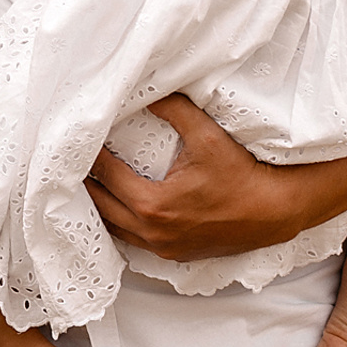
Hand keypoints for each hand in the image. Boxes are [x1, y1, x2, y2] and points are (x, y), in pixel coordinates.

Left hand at [85, 94, 294, 260]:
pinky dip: (120, 223)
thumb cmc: (241, 175)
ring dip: (100, 207)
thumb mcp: (206, 135)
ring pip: (114, 229)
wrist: (273, 211)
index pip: (106, 176)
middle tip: (73, 162)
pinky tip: (118, 208)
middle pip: (100, 207)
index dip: (91, 156)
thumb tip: (149, 93)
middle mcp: (153, 231)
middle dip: (86, 183)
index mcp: (153, 204)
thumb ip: (174, 109)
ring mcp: (163, 247)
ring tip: (89, 184)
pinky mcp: (174, 254)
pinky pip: (134, 241)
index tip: (79, 140)